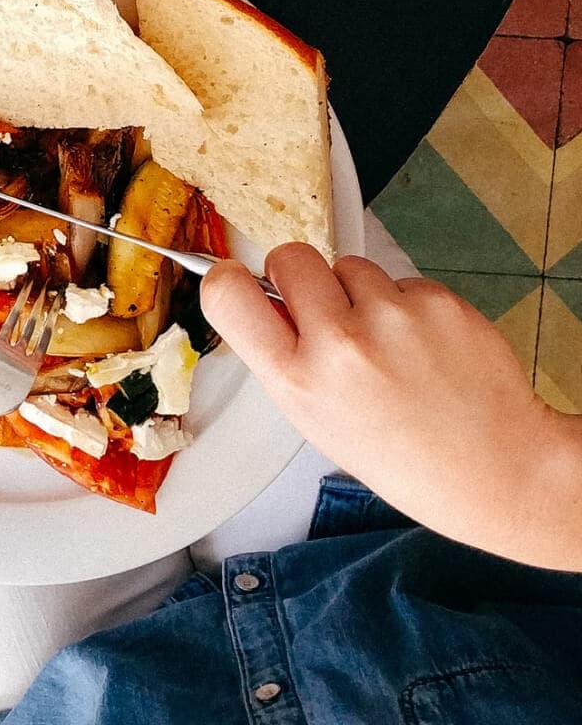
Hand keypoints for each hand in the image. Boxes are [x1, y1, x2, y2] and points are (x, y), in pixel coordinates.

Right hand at [202, 245, 581, 569]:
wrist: (496, 467)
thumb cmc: (405, 456)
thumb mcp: (318, 422)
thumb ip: (288, 360)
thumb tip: (266, 299)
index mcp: (299, 382)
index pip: (229, 296)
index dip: (227, 279)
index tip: (238, 280)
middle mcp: (340, 343)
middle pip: (290, 257)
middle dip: (299, 275)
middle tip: (324, 309)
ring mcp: (391, 317)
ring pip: (350, 265)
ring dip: (360, 292)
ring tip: (388, 343)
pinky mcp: (436, 300)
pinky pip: (400, 280)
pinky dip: (407, 304)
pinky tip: (425, 347)